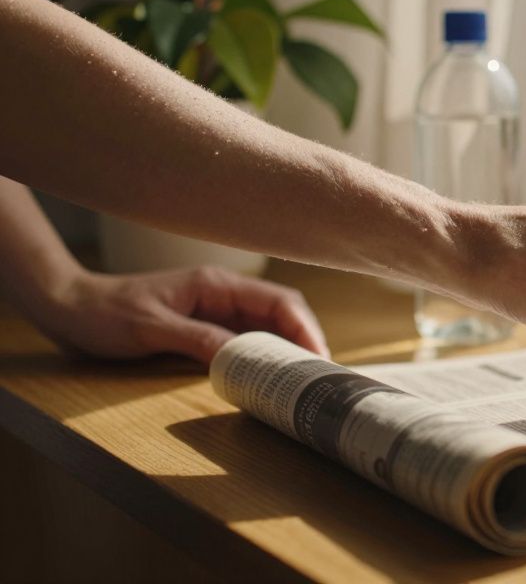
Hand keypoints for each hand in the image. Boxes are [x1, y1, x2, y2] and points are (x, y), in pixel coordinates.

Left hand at [31, 266, 328, 362]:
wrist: (68, 308)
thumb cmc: (103, 314)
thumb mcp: (151, 329)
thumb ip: (198, 340)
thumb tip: (242, 357)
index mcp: (216, 285)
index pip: (279, 301)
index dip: (305, 328)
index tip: (317, 358)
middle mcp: (222, 295)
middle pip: (281, 314)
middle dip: (304, 341)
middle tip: (317, 377)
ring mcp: (214, 311)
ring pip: (265, 329)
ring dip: (285, 351)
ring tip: (300, 380)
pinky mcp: (204, 328)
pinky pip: (244, 342)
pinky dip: (261, 358)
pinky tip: (267, 377)